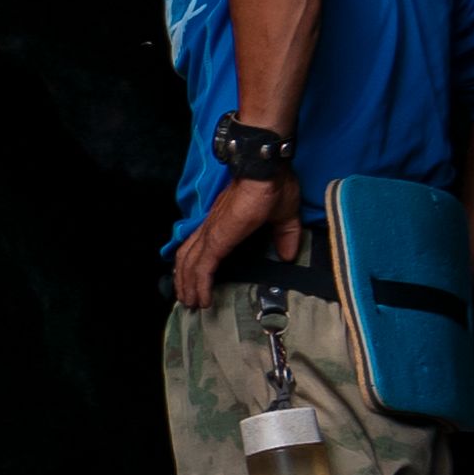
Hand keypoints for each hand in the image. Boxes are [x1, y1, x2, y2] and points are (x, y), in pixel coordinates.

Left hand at [165, 170, 297, 309]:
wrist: (266, 170)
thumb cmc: (275, 186)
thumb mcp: (283, 217)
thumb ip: (285, 236)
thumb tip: (288, 255)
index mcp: (223, 222)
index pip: (198, 246)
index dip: (193, 264)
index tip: (194, 281)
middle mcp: (210, 228)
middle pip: (186, 258)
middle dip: (185, 280)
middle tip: (187, 299)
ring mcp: (211, 233)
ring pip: (189, 265)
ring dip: (188, 286)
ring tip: (191, 304)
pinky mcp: (216, 239)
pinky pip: (201, 268)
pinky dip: (199, 285)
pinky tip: (202, 299)